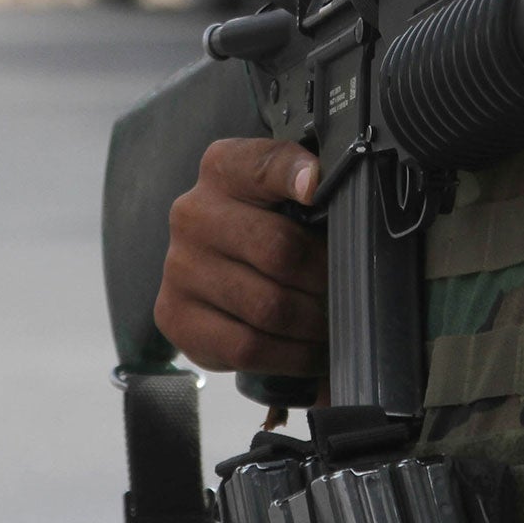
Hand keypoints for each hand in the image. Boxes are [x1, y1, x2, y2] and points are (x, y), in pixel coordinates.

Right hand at [155, 139, 329, 379]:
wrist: (213, 266)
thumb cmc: (266, 227)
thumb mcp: (286, 194)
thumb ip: (313, 187)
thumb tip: (341, 194)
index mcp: (224, 168)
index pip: (264, 166)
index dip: (293, 174)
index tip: (315, 188)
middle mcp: (193, 213)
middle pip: (280, 250)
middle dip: (325, 279)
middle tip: (349, 292)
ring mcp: (178, 266)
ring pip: (268, 307)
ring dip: (313, 324)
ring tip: (331, 324)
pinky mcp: (174, 316)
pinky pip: (246, 347)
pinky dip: (290, 356)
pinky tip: (306, 350)